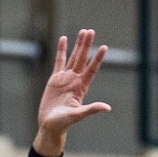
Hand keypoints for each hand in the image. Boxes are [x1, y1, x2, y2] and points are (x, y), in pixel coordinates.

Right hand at [32, 31, 111, 156]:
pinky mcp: (55, 78)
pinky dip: (61, 50)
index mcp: (82, 87)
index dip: (97, 58)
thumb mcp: (78, 115)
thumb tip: (107, 108)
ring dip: (78, 45)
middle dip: (86, 45)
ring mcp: (66, 78)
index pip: (92, 69)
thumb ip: (91, 109)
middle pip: (83, 58)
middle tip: (90, 31)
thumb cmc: (64, 122)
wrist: (50, 125)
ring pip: (73, 57)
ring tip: (83, 32)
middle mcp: (75, 80)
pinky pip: (59, 61)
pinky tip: (64, 39)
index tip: (104, 47)